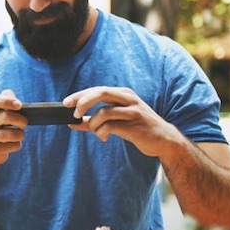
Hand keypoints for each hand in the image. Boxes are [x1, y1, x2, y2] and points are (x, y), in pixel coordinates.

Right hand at [0, 90, 26, 167]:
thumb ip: (7, 102)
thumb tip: (16, 101)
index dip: (6, 100)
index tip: (19, 105)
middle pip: (6, 116)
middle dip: (21, 120)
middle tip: (24, 124)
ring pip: (11, 134)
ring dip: (20, 134)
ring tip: (19, 135)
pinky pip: (12, 146)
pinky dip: (17, 145)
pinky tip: (12, 145)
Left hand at [63, 86, 181, 156]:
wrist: (164, 140)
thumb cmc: (137, 128)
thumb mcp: (116, 120)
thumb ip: (93, 121)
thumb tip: (71, 123)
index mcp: (123, 94)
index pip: (97, 89)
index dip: (79, 95)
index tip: (65, 103)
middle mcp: (128, 99)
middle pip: (100, 92)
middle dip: (83, 102)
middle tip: (74, 115)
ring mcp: (133, 112)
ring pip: (103, 112)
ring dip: (93, 124)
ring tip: (97, 132)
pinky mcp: (135, 126)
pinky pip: (110, 126)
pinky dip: (101, 132)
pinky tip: (104, 137)